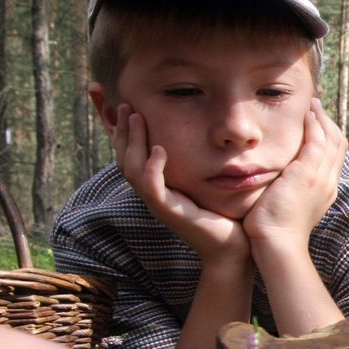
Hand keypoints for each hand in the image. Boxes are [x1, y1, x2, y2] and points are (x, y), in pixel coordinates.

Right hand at [111, 103, 249, 264]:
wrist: (234, 248)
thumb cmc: (226, 214)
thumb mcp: (210, 179)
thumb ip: (202, 158)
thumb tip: (211, 130)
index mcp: (158, 183)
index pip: (130, 151)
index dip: (117, 128)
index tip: (113, 100)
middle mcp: (153, 192)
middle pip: (123, 156)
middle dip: (119, 129)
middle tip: (123, 103)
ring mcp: (158, 203)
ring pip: (131, 168)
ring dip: (132, 141)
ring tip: (135, 117)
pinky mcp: (169, 212)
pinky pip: (151, 187)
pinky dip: (152, 167)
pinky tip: (160, 149)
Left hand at [244, 98, 346, 247]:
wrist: (277, 244)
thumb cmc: (275, 231)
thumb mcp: (287, 206)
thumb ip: (289, 190)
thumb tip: (279, 180)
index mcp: (326, 190)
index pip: (334, 157)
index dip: (328, 137)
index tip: (316, 124)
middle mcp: (329, 182)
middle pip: (339, 145)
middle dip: (329, 124)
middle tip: (316, 107)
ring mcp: (321, 177)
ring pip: (332, 140)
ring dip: (322, 119)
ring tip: (312, 105)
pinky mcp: (308, 173)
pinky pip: (318, 141)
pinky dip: (315, 125)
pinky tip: (307, 114)